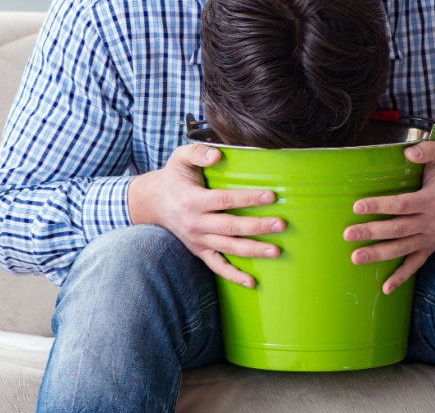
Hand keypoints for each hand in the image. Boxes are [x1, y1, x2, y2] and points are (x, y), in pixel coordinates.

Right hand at [128, 143, 282, 287]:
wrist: (153, 203)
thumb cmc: (174, 178)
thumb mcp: (179, 158)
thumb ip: (197, 152)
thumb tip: (217, 155)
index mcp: (192, 200)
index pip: (224, 200)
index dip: (248, 198)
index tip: (271, 196)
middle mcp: (195, 223)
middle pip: (231, 227)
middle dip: (258, 226)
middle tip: (282, 224)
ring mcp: (197, 240)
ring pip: (228, 248)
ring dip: (253, 251)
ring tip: (276, 251)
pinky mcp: (199, 251)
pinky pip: (216, 266)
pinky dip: (233, 276)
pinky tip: (252, 282)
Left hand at [345, 140, 434, 294]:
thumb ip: (427, 150)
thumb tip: (409, 153)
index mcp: (431, 200)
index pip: (402, 205)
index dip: (380, 205)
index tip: (358, 206)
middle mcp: (431, 222)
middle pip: (397, 230)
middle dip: (371, 233)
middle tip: (347, 234)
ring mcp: (431, 238)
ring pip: (402, 249)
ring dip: (378, 255)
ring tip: (355, 258)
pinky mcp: (430, 247)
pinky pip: (415, 265)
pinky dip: (401, 278)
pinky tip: (385, 289)